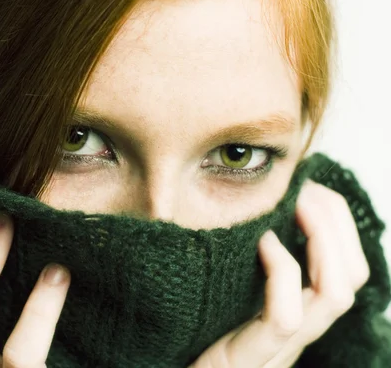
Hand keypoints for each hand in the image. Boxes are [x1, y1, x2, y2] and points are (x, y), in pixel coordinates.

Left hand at [190, 180, 369, 367]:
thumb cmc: (189, 325)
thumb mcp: (225, 284)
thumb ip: (244, 257)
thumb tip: (257, 207)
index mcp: (296, 310)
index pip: (346, 267)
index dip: (336, 223)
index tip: (306, 188)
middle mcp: (298, 330)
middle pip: (350, 276)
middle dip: (334, 223)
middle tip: (302, 191)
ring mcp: (277, 349)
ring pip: (334, 295)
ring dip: (321, 241)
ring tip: (292, 207)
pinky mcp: (246, 361)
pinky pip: (285, 318)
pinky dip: (283, 272)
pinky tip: (262, 243)